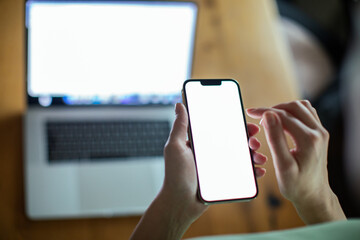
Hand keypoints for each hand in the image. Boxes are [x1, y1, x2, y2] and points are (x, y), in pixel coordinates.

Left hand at [131, 103, 266, 238]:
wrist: (180, 204)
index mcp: (201, 143)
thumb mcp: (175, 147)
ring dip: (254, 154)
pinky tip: (258, 170)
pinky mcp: (224, 180)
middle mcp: (211, 153)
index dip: (236, 125)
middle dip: (249, 139)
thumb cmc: (175, 176)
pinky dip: (252, 171)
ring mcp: (219, 167)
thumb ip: (180, 126)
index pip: (221, 130)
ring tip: (259, 157)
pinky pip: (242, 174)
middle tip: (255, 141)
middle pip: (234, 142)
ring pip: (241, 157)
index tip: (248, 124)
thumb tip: (179, 104)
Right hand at [247, 100, 345, 223]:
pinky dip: (292, 113)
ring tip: (269, 118)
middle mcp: (318, 133)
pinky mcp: (320, 134)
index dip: (264, 112)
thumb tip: (268, 115)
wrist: (314, 196)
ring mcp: (321, 132)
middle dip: (273, 108)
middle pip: (294, 107)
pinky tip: (282, 122)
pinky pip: (307, 114)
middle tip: (258, 116)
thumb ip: (275, 139)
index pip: (283, 116)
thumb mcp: (282, 165)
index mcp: (309, 140)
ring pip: (302, 107)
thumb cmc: (297, 185)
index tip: (250, 112)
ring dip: (284, 109)